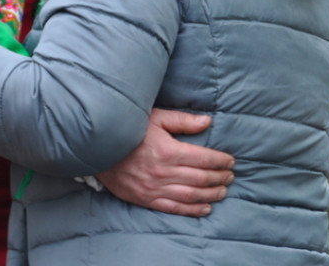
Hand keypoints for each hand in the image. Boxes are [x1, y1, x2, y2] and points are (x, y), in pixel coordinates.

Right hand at [97, 109, 234, 215]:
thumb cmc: (128, 129)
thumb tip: (207, 121)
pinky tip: (205, 207)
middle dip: (220, 177)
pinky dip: (193, 209)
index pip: (204, 158)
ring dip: (211, 194)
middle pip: (201, 178)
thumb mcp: (154, 118)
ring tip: (223, 191)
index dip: (221, 161)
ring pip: (191, 195)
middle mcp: (163, 172)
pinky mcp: (146, 199)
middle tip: (230, 176)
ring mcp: (154, 188)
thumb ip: (182, 120)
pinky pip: (174, 207)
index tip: (230, 160)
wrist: (97, 148)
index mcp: (168, 150)